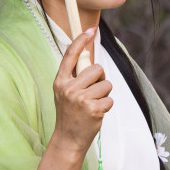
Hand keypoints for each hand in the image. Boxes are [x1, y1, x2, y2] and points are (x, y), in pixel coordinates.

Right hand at [50, 28, 112, 155]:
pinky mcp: (93, 109)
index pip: (70, 55)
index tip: (91, 29)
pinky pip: (110, 98)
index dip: (81, 40)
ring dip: (104, 94)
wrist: (67, 140)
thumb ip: (74, 77)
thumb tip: (88, 58)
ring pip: (106, 84)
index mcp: (60, 81)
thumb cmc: (69, 114)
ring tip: (93, 105)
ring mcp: (81, 99)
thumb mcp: (64, 93)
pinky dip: (106, 106)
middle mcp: (69, 88)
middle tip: (92, 92)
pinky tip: (96, 114)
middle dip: (100, 79)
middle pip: (96, 69)